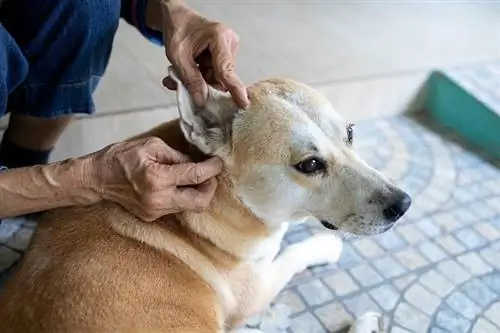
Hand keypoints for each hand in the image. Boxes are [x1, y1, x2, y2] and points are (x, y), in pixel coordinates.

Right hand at [89, 137, 222, 220]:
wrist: (97, 178)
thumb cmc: (122, 157)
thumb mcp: (152, 146)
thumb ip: (177, 155)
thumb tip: (198, 162)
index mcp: (158, 178)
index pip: (196, 176)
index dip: (212, 169)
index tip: (219, 162)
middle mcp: (158, 199)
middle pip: (200, 202)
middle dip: (210, 188)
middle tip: (210, 175)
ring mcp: (155, 211)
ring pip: (189, 207)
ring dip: (196, 192)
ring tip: (193, 177)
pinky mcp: (152, 216)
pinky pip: (175, 207)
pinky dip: (181, 196)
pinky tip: (177, 185)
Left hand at [160, 2, 248, 107]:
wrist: (178, 18)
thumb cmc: (177, 30)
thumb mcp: (177, 56)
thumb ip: (190, 78)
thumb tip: (202, 100)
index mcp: (218, 37)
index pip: (226, 68)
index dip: (234, 87)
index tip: (243, 103)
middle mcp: (229, 42)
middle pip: (221, 76)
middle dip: (203, 83)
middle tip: (180, 82)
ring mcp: (229, 49)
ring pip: (218, 77)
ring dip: (200, 79)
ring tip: (181, 74)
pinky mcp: (226, 55)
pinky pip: (217, 73)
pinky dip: (202, 75)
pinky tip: (190, 70)